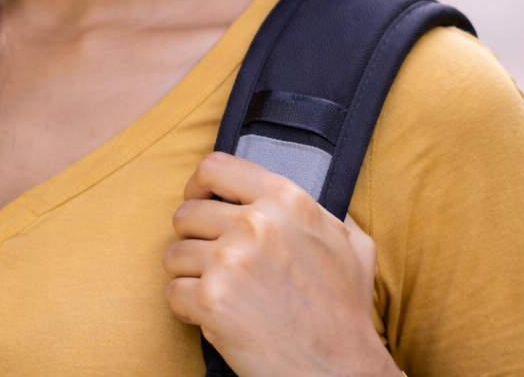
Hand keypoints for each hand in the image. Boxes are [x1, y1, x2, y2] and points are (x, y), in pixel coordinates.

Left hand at [163, 152, 399, 376]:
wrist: (342, 374)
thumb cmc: (346, 315)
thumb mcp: (352, 246)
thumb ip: (323, 213)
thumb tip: (308, 199)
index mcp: (286, 200)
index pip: (216, 167)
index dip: (198, 185)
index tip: (198, 200)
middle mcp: (256, 223)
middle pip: (187, 213)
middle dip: (193, 239)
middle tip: (211, 261)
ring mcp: (231, 261)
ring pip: (175, 254)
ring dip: (189, 276)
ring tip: (218, 294)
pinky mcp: (212, 300)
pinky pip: (172, 292)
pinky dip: (185, 308)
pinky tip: (211, 318)